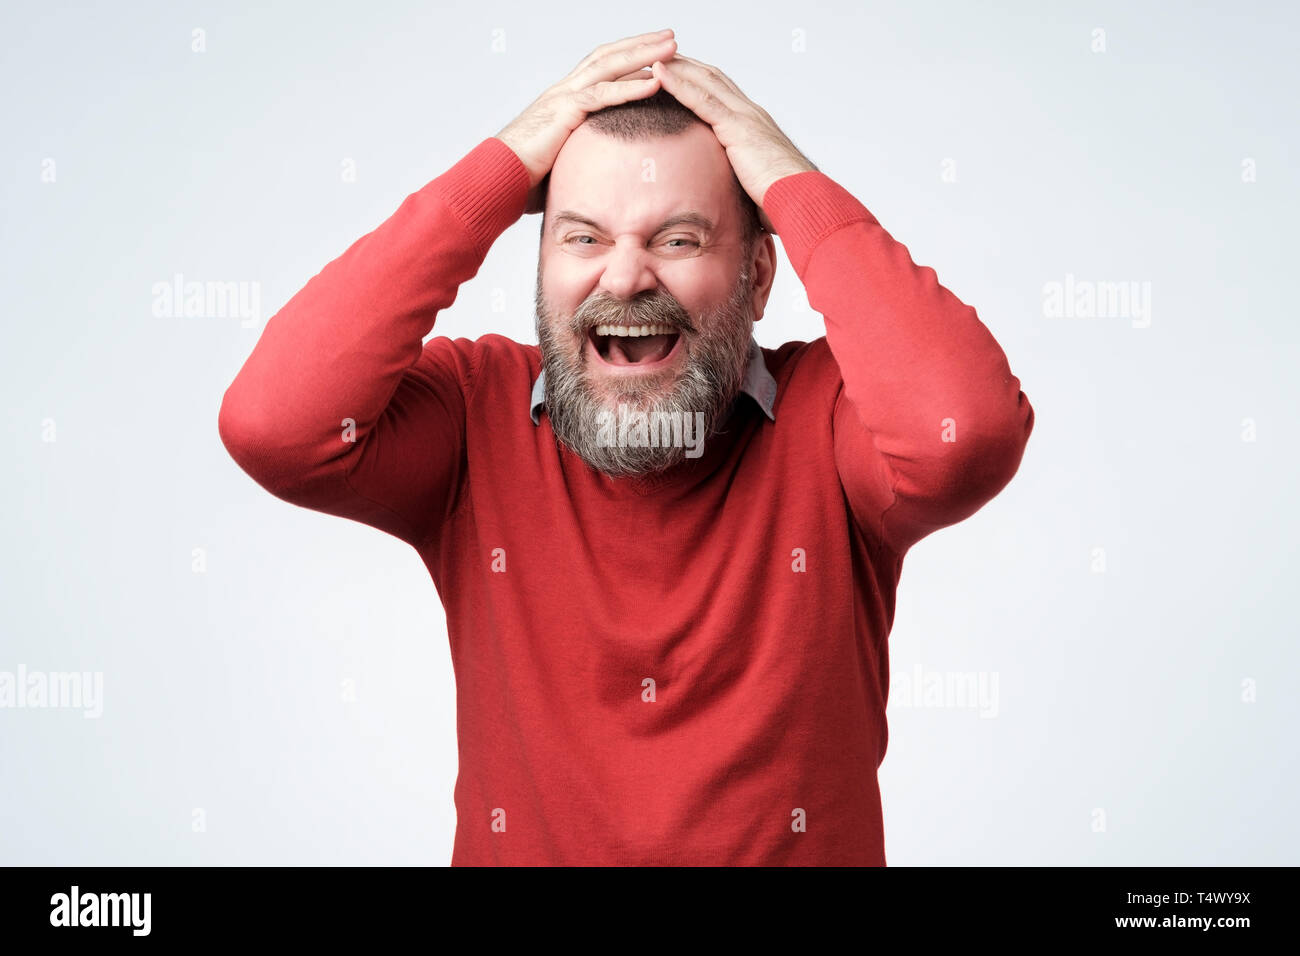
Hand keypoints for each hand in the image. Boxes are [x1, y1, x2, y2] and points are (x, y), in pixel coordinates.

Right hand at [495, 29, 678, 214]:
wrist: (495, 178)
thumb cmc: (524, 177)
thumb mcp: (562, 161)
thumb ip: (582, 155)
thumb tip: (602, 174)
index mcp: (565, 99)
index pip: (602, 67)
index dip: (629, 57)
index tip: (656, 52)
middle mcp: (564, 91)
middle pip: (609, 57)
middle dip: (642, 45)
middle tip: (671, 37)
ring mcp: (563, 98)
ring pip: (609, 66)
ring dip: (643, 55)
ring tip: (672, 48)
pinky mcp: (563, 113)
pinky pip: (602, 94)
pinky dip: (630, 87)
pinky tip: (655, 81)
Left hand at [650, 54, 817, 233]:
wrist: (802, 199)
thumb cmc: (784, 198)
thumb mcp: (755, 183)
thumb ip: (739, 176)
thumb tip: (729, 190)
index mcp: (754, 125)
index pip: (722, 92)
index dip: (699, 79)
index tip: (676, 71)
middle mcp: (750, 113)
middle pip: (712, 78)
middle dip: (685, 65)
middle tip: (658, 55)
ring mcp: (745, 117)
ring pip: (705, 81)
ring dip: (677, 67)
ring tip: (650, 57)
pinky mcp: (738, 128)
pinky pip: (703, 99)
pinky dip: (679, 84)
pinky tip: (660, 75)